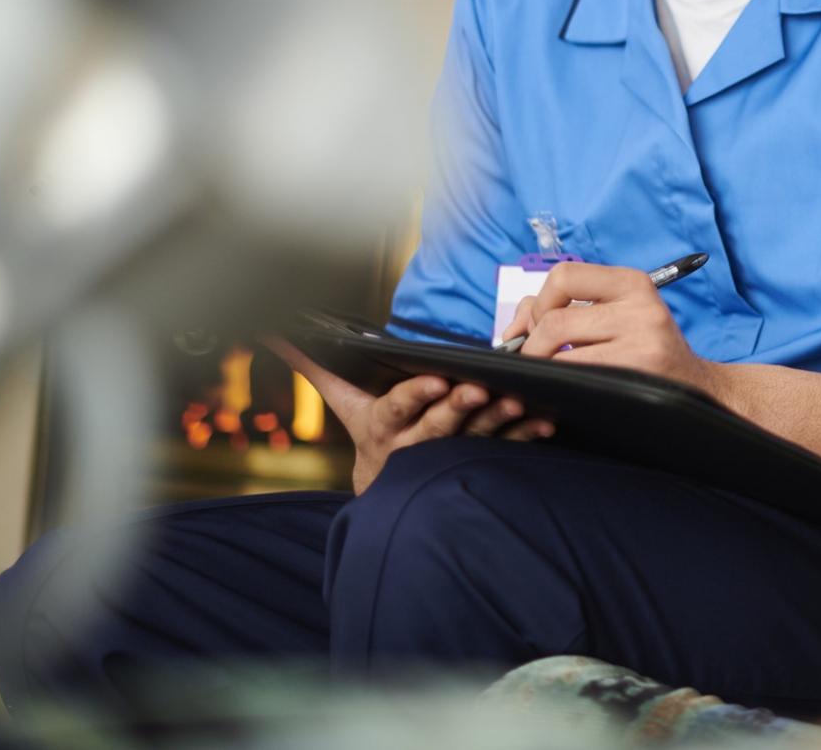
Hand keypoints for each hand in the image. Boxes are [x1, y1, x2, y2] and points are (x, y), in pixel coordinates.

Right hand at [266, 338, 553, 493]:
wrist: (392, 492)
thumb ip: (316, 366)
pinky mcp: (479, 460)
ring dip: (499, 419)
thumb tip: (274, 329)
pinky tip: (546, 422)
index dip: (416, 395)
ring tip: (520, 401)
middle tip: (481, 387)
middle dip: (459, 406)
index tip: (435, 379)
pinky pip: (505, 447)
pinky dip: (526, 434)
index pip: (397, 408)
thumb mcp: (343, 402)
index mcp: (383, 427)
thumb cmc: (373, 431)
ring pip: (475, 436)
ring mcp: (451, 454)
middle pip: (440, 424)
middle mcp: (417, 444)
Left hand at [505, 262, 717, 393]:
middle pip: (553, 319)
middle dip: (532, 345)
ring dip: (542, 367)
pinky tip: (567, 389)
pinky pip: (573, 375)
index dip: (540, 303)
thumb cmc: (645, 352)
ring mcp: (642, 339)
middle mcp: (640, 304)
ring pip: (558, 349)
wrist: (696, 389)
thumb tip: (512, 329)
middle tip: (538, 362)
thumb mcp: (616, 316)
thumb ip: (562, 308)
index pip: (563, 276)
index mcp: (632, 282)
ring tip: (552, 376)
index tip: (540, 326)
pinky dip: (558, 384)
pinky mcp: (638, 370)